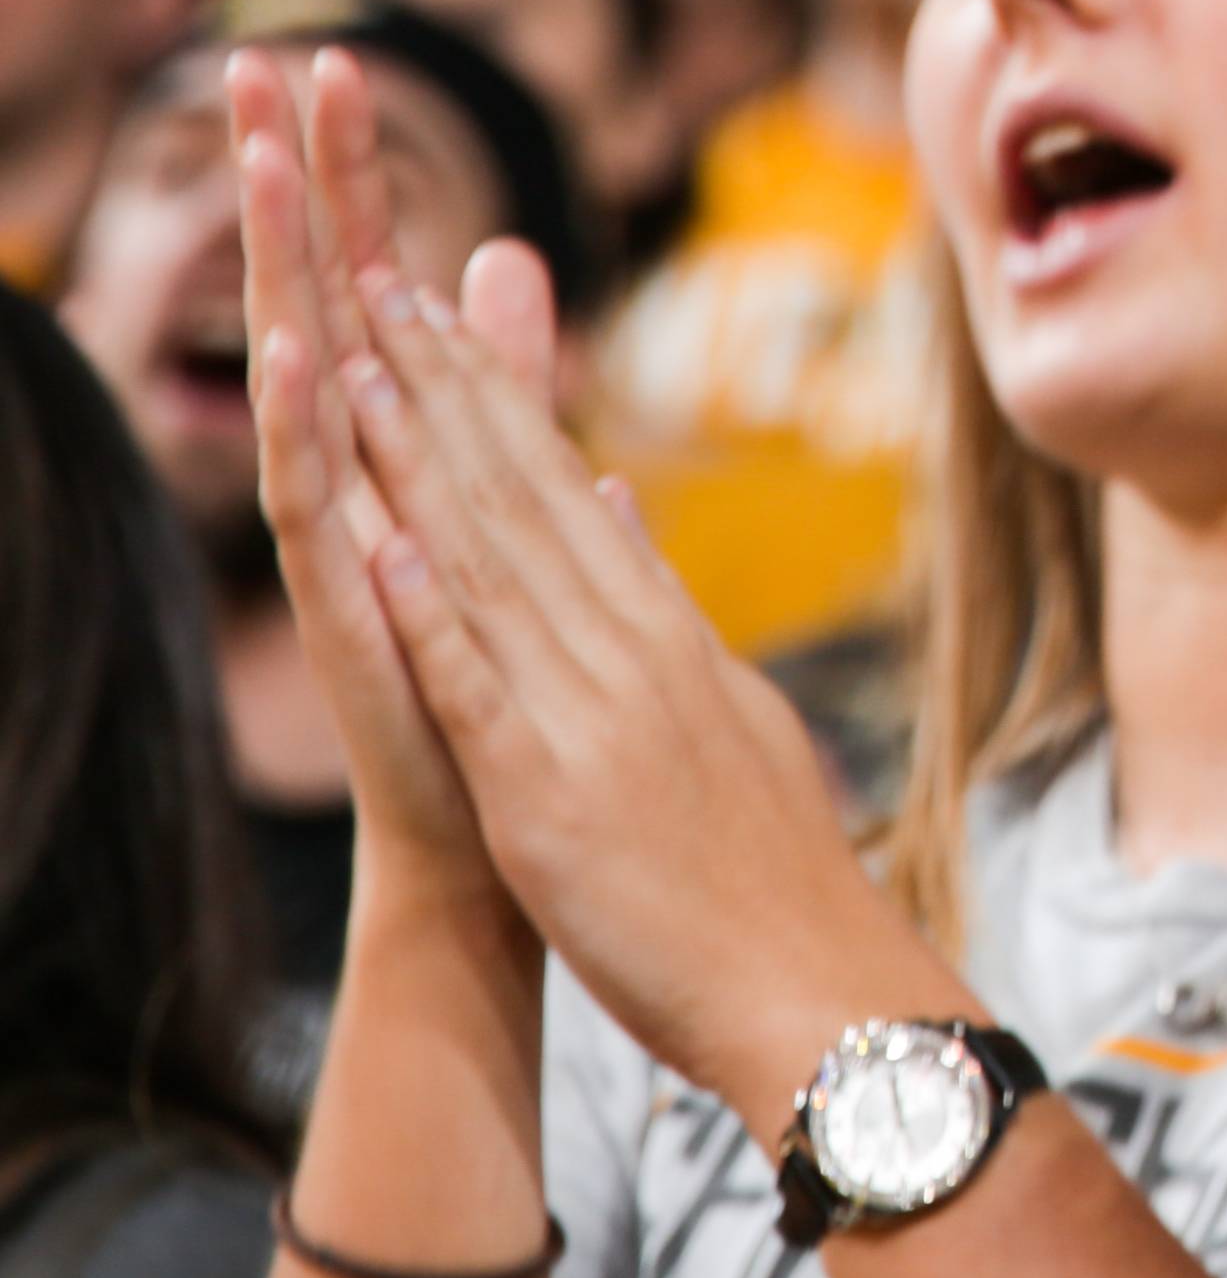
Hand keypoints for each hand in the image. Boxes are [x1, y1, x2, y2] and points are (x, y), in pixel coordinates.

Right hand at [234, 47, 547, 899]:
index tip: (335, 56)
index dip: (348, 173)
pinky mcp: (347, 602)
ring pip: (299, 372)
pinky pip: (314, 500)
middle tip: (261, 58)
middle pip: (313, 292)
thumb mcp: (508, 484)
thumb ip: (502, 374)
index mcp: (396, 437)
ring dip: (280, 266)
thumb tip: (501, 262)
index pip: (365, 274)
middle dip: (290, 180)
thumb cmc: (492, 661)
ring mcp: (338, 531)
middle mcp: (351, 469)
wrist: (485, 822)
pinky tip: (299, 350)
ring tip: (260, 160)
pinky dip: (306, 424)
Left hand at [333, 273, 950, 1121]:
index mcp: (670, 640)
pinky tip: (383, 546)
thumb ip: (668, 614)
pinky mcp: (548, 794)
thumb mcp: (729, 717)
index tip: (443, 319)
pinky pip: (479, 687)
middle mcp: (633, 654)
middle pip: (527, 502)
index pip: (572, 493)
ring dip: (423, 466)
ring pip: (494, 566)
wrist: (815, 985)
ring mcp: (591, 717)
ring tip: (360, 375)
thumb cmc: (770, 877)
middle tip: (388, 293)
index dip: (501, 400)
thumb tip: (628, 508)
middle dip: (451, 394)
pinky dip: (430, 612)